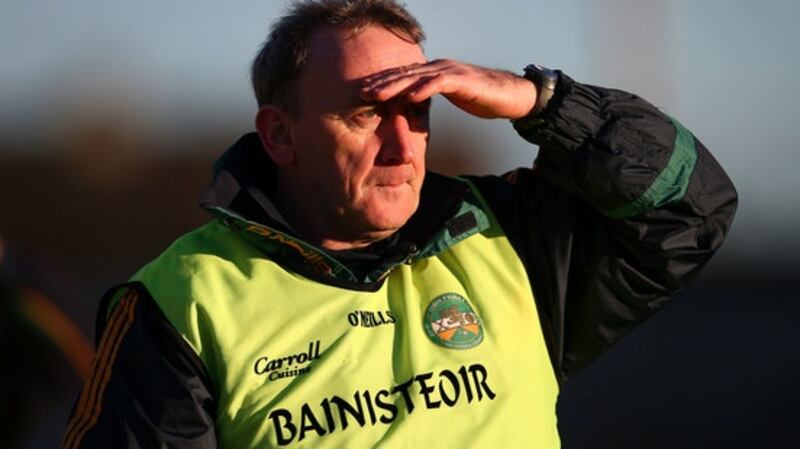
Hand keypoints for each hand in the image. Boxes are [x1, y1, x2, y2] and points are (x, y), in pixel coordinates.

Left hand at [360, 59, 536, 119]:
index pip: (403, 77)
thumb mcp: (451, 97)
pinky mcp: (463, 80)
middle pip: (404, 74)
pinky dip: (423, 89)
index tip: (363, 93)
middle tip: (361, 93)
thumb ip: (433, 98)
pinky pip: (439, 83)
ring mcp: (451, 71)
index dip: (383, 83)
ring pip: (417, 77)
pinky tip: (410, 97)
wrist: (513, 95)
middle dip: (381, 83)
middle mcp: (439, 68)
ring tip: (377, 96)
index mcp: (434, 72)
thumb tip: (413, 108)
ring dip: (395, 86)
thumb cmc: (482, 98)